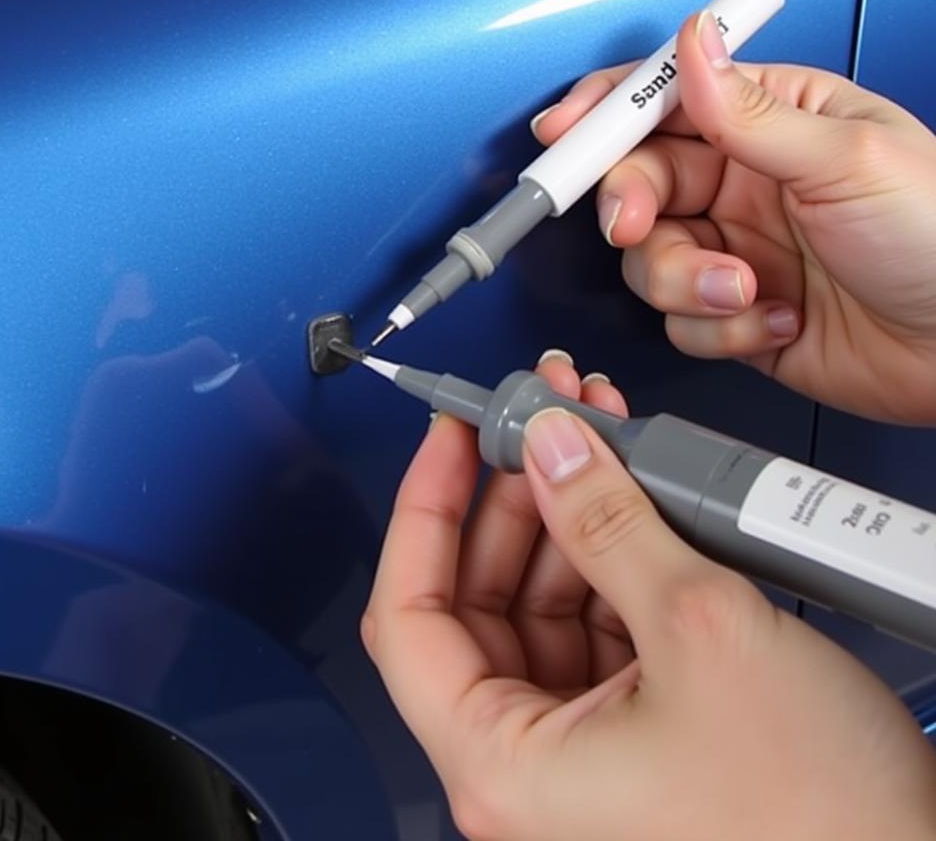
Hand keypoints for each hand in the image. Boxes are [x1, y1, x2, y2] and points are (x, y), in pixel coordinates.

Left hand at [362, 353, 935, 840]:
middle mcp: (527, 765)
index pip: (407, 618)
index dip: (422, 511)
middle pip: (476, 601)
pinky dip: (608, 556)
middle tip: (541, 422)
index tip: (448, 438)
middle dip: (513, 495)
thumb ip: (608, 522)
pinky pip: (593, 624)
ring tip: (596, 436)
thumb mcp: (698, 626)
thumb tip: (549, 446)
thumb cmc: (818, 810)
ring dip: (567, 514)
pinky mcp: (631, 730)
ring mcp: (580, 748)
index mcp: (504, 764)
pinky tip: (632, 495)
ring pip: (538, 605)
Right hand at [533, 12, 935, 423]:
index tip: (563, 131)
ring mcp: (733, 251)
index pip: (667, 101)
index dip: (607, 113)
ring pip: (648, 261)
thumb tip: (691, 42)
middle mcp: (742, 185)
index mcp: (770, 123)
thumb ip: (750, 111)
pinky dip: (718, 329)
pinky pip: (679, 322)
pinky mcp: (733, 315)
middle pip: (637, 183)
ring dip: (686, 281)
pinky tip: (779, 322)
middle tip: (636, 226)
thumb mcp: (846, 159)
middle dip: (629, 207)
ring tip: (748, 289)